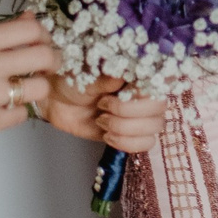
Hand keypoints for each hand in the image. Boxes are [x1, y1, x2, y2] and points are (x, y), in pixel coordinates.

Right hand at [0, 15, 63, 152]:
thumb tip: (30, 19)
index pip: (32, 30)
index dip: (45, 36)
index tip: (44, 43)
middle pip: (44, 57)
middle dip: (52, 61)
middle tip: (46, 66)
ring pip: (39, 88)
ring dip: (35, 88)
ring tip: (21, 89)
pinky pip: (23, 114)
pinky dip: (16, 111)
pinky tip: (0, 108)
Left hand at [42, 73, 170, 153]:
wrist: (57, 101)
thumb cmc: (73, 79)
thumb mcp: (86, 73)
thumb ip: (104, 78)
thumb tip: (120, 77)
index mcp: (137, 73)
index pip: (160, 82)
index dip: (143, 91)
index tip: (120, 91)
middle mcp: (144, 93)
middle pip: (159, 108)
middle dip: (128, 111)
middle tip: (102, 106)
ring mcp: (140, 115)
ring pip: (154, 128)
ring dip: (125, 128)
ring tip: (102, 121)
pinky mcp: (132, 134)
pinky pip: (146, 144)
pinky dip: (127, 142)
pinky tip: (107, 135)